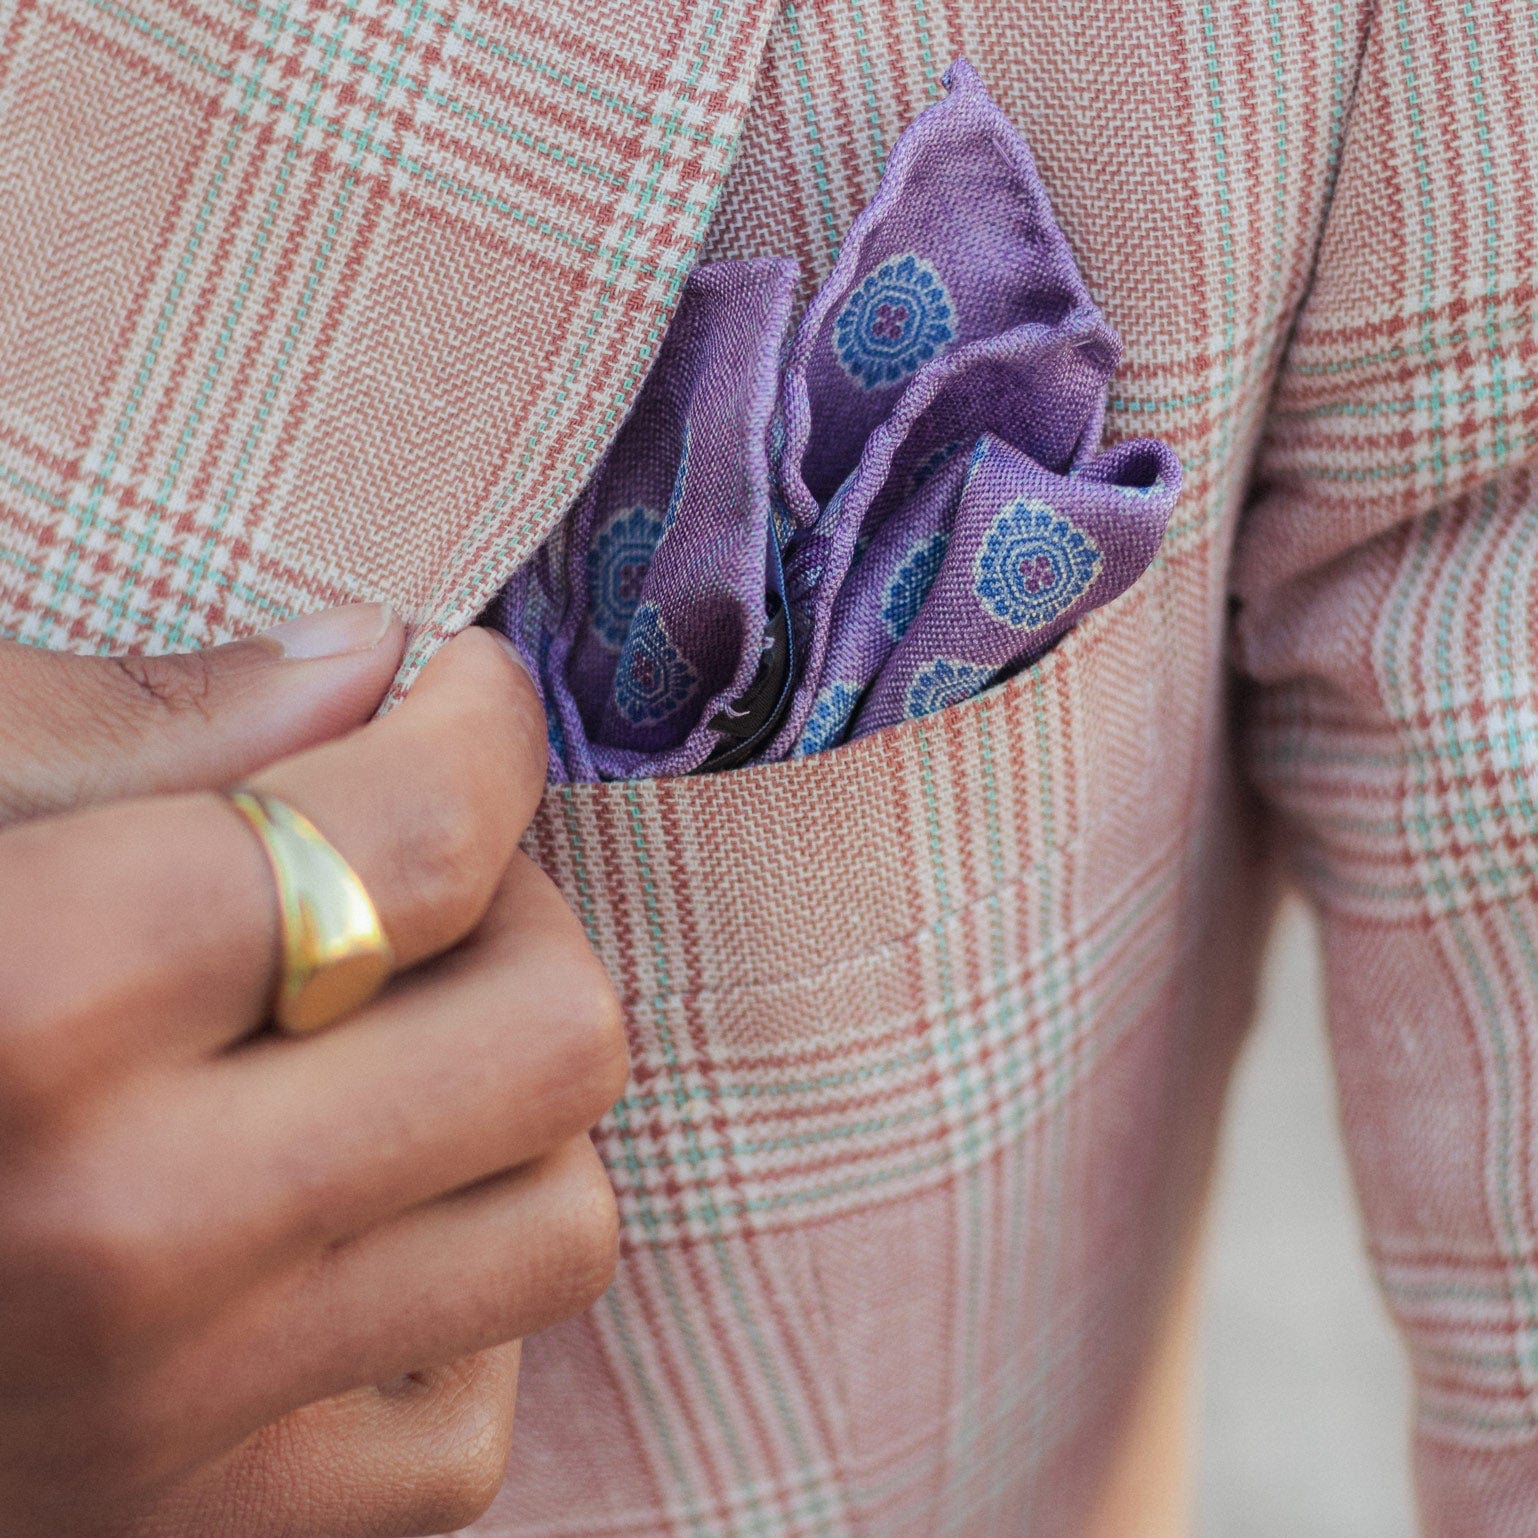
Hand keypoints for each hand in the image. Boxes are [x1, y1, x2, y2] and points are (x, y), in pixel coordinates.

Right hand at [0, 606, 627, 1537]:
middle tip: (419, 873)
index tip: (465, 689)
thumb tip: (379, 667)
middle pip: (554, 1035)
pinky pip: (466, 1419)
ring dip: (509, 1111)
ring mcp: (167, 1433)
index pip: (420, 844)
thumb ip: (142, 728)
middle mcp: (119, 1247)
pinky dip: (443, 1307)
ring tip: (381, 1051)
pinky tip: (329, 1233)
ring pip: (558, 1220)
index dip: (485, 726)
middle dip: (519, 915)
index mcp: (23, 1013)